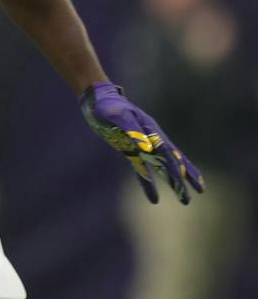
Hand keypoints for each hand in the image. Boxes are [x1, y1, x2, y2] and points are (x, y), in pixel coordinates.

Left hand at [81, 82, 203, 203]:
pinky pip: (143, 170)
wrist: (98, 99)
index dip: (174, 165)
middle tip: (200, 191)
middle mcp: (151, 138)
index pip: (166, 151)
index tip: (183, 179)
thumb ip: (131, 130)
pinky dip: (148, 184)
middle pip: (171, 160)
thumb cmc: (108, 105)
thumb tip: (147, 147)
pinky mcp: (131, 151)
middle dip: (185, 176)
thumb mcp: (117, 116)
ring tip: (185, 199)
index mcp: (150, 129)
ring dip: (174, 182)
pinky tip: (154, 199)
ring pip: (162, 166)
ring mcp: (142, 145)